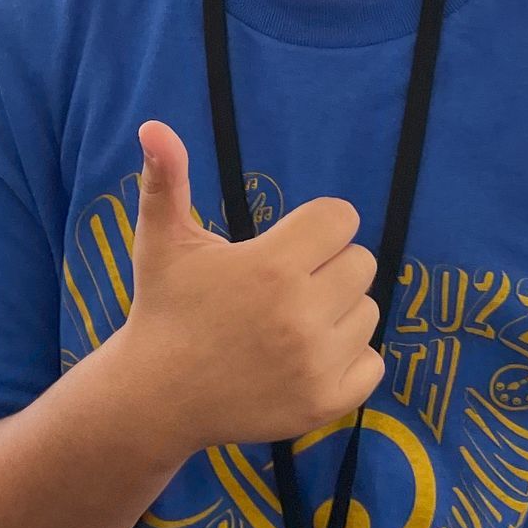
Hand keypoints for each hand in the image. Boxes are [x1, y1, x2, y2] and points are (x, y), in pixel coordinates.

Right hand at [123, 121, 382, 459]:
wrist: (156, 397)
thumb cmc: (165, 309)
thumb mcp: (162, 241)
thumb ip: (166, 178)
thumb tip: (153, 125)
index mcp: (271, 266)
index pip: (342, 219)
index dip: (318, 227)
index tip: (289, 246)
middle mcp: (301, 314)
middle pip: (361, 263)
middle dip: (329, 268)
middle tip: (286, 287)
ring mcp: (317, 363)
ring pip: (367, 312)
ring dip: (338, 313)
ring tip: (290, 324)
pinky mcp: (327, 402)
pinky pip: (373, 363)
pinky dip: (348, 360)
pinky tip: (305, 358)